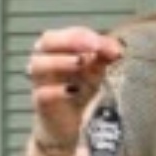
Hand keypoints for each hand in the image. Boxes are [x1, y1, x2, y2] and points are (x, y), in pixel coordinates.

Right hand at [26, 27, 123, 153]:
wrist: (68, 122)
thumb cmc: (79, 89)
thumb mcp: (96, 70)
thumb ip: (104, 56)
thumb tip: (116, 49)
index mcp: (56, 46)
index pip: (69, 34)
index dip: (87, 36)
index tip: (106, 45)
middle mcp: (42, 59)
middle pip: (48, 41)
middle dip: (71, 41)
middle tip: (93, 47)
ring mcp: (39, 81)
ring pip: (39, 65)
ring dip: (60, 61)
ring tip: (80, 63)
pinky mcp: (40, 102)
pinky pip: (42, 92)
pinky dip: (56, 90)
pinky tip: (72, 90)